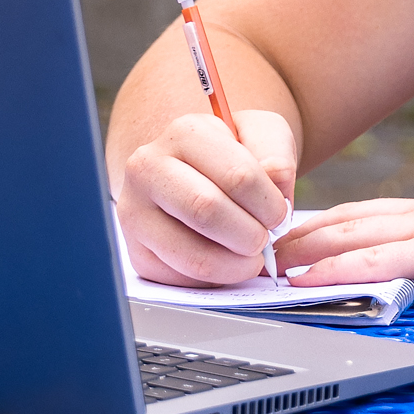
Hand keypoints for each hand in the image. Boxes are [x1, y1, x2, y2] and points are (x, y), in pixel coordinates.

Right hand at [119, 108, 299, 284]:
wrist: (193, 176)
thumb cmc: (232, 157)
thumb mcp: (262, 136)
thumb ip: (276, 152)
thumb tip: (275, 177)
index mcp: (183, 134)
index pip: (238, 176)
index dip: (270, 204)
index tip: (278, 214)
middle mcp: (147, 169)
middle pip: (207, 211)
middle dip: (250, 235)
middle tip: (264, 239)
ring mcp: (135, 213)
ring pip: (193, 254)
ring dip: (236, 265)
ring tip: (250, 257)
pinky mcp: (137, 253)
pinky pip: (182, 279)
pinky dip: (214, 279)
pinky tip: (224, 262)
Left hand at [275, 196, 413, 315]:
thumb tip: (410, 288)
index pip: (363, 216)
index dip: (320, 227)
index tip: (285, 239)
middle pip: (345, 220)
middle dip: (298, 236)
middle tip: (257, 251)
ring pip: (352, 235)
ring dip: (304, 250)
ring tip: (266, 265)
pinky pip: (379, 260)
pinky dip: (338, 268)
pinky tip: (309, 279)